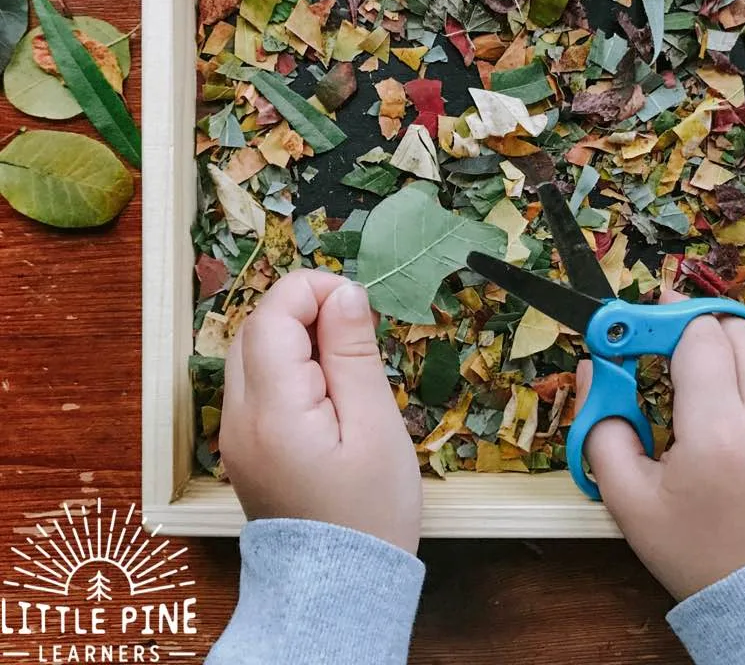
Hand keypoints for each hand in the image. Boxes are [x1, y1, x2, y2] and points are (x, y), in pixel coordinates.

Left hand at [220, 271, 421, 553]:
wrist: (337, 589)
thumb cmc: (370, 509)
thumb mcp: (375, 425)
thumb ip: (353, 354)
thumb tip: (344, 292)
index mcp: (272, 410)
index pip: (272, 317)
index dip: (311, 291)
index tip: (357, 302)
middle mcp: (238, 417)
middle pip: (254, 330)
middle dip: (301, 310)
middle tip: (354, 330)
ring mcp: (234, 433)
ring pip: (250, 354)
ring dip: (293, 336)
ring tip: (344, 362)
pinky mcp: (242, 446)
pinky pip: (254, 384)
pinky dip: (285, 366)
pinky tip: (325, 390)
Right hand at [577, 291, 744, 599]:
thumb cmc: (700, 555)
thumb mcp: (630, 504)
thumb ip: (601, 431)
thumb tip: (593, 369)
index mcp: (717, 433)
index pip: (699, 338)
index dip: (667, 320)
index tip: (644, 323)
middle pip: (737, 331)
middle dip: (699, 328)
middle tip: (672, 346)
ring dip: (737, 343)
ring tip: (712, 367)